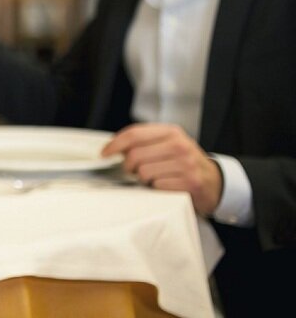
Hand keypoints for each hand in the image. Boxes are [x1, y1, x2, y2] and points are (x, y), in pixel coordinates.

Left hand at [102, 123, 223, 214]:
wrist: (215, 182)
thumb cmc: (184, 163)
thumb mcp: (167, 145)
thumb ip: (144, 143)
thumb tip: (113, 148)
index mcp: (171, 132)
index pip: (134, 134)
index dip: (115, 144)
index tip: (104, 153)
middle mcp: (179, 145)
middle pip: (135, 155)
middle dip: (128, 167)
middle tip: (133, 172)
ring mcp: (186, 163)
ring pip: (144, 172)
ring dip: (144, 179)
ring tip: (155, 178)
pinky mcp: (190, 182)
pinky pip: (157, 186)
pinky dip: (157, 188)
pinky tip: (166, 186)